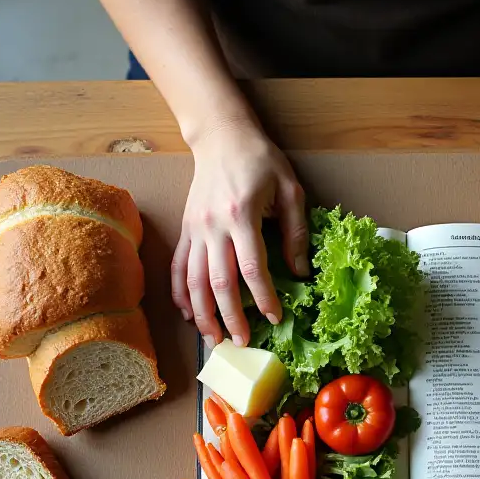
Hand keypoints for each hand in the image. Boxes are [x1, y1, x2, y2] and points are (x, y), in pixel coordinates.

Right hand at [171, 119, 306, 346]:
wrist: (222, 136)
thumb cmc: (261, 161)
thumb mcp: (291, 190)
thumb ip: (295, 232)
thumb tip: (301, 272)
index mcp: (242, 215)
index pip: (252, 268)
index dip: (264, 297)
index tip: (276, 317)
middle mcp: (213, 226)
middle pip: (218, 282)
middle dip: (230, 316)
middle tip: (242, 342)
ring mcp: (194, 229)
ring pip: (193, 280)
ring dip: (202, 314)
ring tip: (214, 340)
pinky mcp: (185, 230)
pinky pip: (178, 267)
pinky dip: (181, 294)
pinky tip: (189, 315)